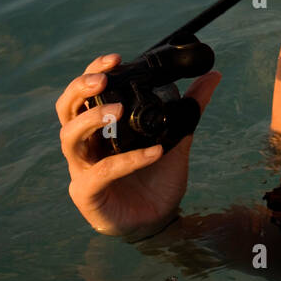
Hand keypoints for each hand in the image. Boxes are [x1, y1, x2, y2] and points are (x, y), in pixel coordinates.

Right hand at [56, 53, 220, 238]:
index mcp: (100, 129)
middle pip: (66, 110)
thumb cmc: (158, 178)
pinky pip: (101, 172)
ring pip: (69, 137)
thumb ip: (190, 108)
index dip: (92, 73)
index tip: (115, 59)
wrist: (161, 221)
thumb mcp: (177, 137)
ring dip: (91, 119)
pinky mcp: (88, 195)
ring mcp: (82, 170)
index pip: (83, 94)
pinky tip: (154, 152)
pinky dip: (127, 160)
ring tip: (117, 110)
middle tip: (102, 79)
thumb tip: (214, 75)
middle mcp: (86, 146)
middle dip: (80, 89)